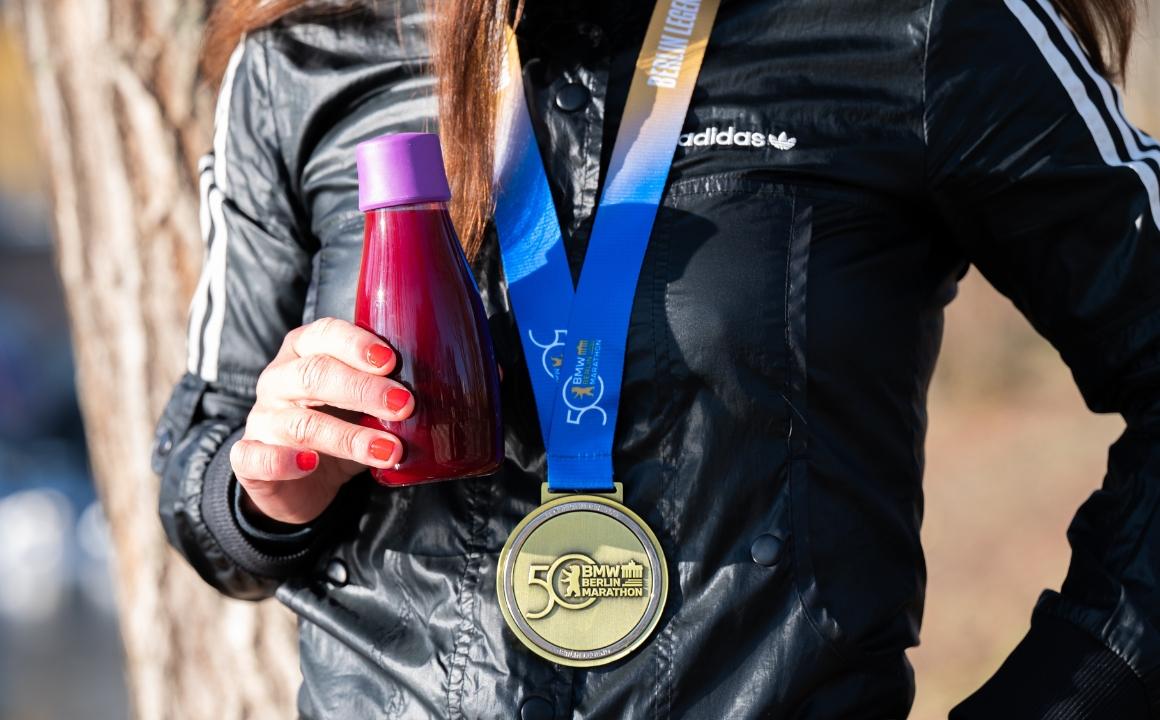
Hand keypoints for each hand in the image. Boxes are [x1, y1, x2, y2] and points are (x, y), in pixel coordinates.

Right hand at [229, 317, 414, 524]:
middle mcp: (278, 380)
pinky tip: (310, 463)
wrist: (295, 481)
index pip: (324, 335)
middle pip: (315, 374)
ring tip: (389, 450)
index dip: (356, 345)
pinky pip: (256, 456)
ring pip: (300, 422)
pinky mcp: (249, 458)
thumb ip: (386, 392)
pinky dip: (282, 460)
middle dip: (363, 389)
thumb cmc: (336, 426)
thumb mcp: (362, 405)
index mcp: (304, 353)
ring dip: (348, 437)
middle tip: (404, 405)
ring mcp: (262, 419)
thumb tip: (440, 393)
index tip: (390, 361)